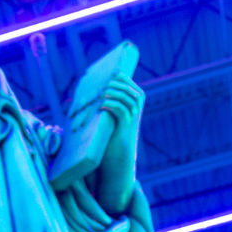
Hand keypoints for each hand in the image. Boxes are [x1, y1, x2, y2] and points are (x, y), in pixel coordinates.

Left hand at [97, 72, 144, 214]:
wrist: (116, 158)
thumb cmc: (110, 137)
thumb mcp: (109, 118)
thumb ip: (107, 104)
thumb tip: (96, 89)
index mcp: (133, 106)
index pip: (131, 86)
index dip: (123, 78)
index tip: (111, 74)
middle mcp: (136, 111)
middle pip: (131, 89)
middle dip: (117, 84)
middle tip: (104, 85)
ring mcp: (133, 119)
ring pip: (128, 98)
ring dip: (114, 93)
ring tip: (101, 95)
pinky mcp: (126, 127)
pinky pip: (122, 111)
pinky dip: (112, 105)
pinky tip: (101, 106)